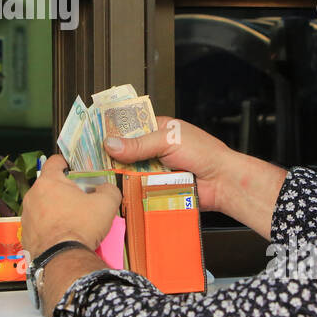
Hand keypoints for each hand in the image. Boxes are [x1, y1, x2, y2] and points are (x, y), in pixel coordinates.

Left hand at [20, 154, 120, 257]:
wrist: (63, 259)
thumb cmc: (80, 229)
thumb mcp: (106, 204)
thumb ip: (109, 189)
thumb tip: (107, 188)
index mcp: (49, 182)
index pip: (54, 161)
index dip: (66, 162)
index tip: (72, 167)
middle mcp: (33, 196)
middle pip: (49, 186)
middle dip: (64, 191)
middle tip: (80, 200)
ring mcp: (27, 215)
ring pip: (43, 205)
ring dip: (55, 209)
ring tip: (72, 220)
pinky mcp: (26, 233)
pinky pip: (39, 224)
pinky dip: (49, 227)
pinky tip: (63, 234)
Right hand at [104, 116, 233, 209]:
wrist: (222, 182)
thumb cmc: (204, 153)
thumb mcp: (168, 140)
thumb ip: (139, 144)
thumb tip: (111, 144)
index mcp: (158, 129)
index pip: (129, 127)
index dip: (112, 131)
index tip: (95, 136)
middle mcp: (155, 148)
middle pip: (126, 152)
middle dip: (115, 156)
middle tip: (97, 159)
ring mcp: (156, 168)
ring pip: (131, 171)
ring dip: (125, 174)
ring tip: (110, 174)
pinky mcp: (158, 187)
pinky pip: (140, 188)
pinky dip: (135, 189)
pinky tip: (127, 188)